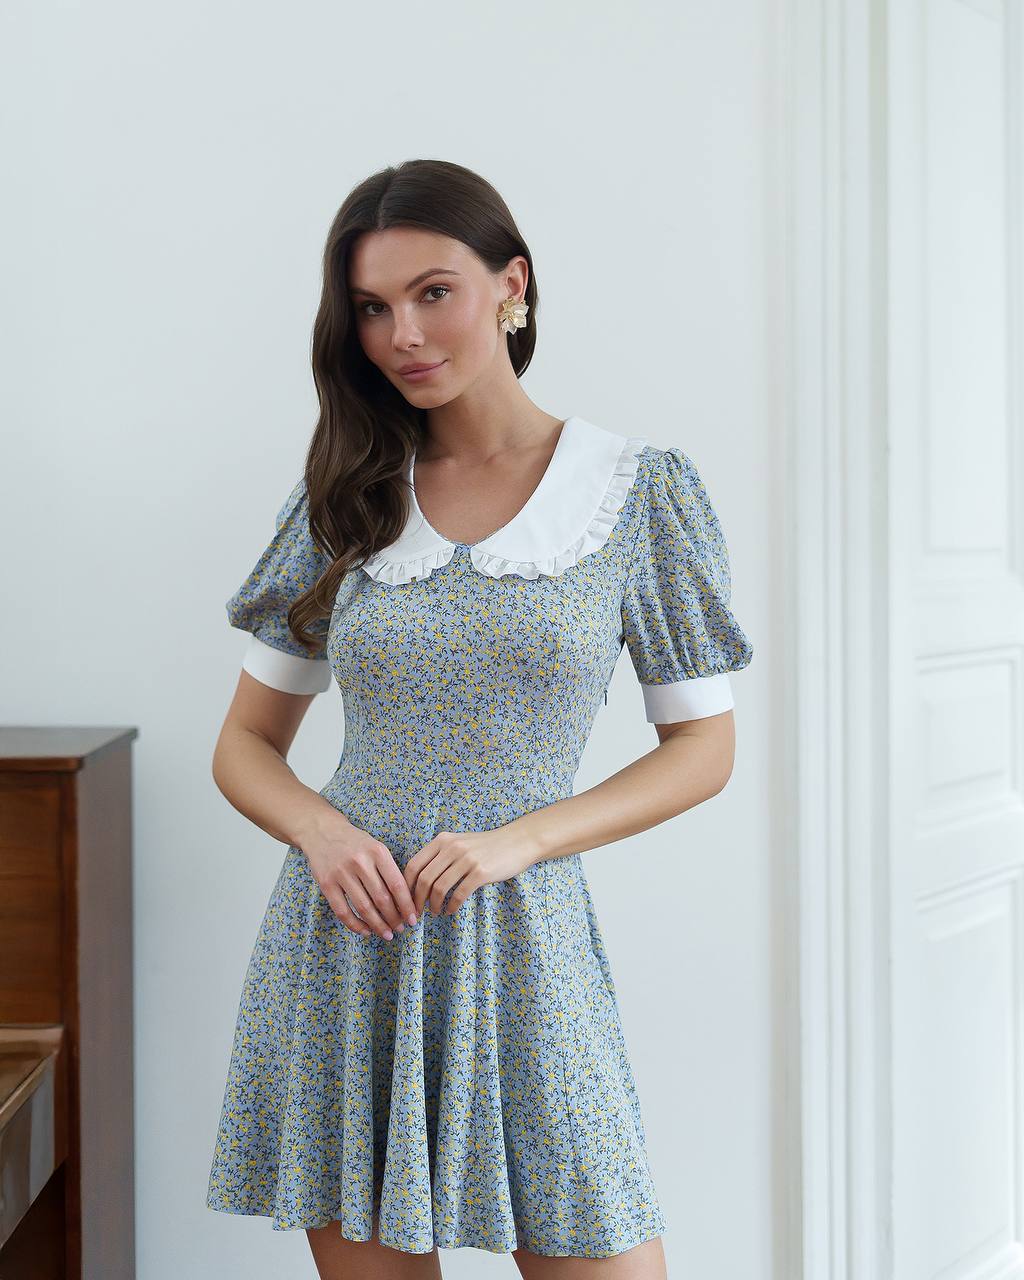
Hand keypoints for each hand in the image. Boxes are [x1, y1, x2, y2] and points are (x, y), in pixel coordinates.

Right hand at [298, 811, 418, 939]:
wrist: (323, 831)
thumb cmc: (355, 843)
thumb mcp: (376, 848)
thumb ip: (389, 870)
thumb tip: (405, 902)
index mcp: (378, 852)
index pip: (397, 885)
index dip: (407, 906)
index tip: (413, 919)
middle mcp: (360, 862)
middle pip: (382, 899)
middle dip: (394, 918)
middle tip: (401, 929)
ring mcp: (341, 873)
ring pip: (364, 908)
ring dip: (378, 925)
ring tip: (387, 934)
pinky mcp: (326, 884)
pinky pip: (342, 911)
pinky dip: (355, 925)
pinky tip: (365, 931)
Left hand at [403, 823, 541, 917]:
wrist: (517, 841)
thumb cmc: (486, 846)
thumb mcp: (460, 842)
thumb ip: (440, 856)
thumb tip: (418, 881)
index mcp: (443, 840)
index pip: (414, 865)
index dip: (407, 886)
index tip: (407, 900)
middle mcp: (452, 847)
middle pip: (424, 879)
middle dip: (417, 900)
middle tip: (418, 913)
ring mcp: (467, 859)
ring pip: (438, 888)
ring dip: (433, 905)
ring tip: (436, 912)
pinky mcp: (480, 872)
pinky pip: (458, 894)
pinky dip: (451, 906)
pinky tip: (451, 910)